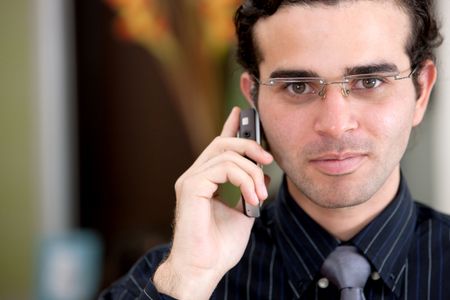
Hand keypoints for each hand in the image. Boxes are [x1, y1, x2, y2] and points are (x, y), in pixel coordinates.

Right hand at [153, 107, 272, 298]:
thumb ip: (250, 191)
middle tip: (268, 159)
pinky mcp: (191, 186)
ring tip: (260, 196)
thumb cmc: (219, 247)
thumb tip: (263, 175)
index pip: (218, 148)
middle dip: (249, 145)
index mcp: (205, 181)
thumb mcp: (243, 214)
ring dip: (251, 172)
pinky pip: (223, 167)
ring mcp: (191, 179)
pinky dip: (243, 179)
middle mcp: (195, 176)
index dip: (230, 128)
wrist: (204, 269)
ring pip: (226, 154)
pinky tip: (252, 198)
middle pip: (222, 143)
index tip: (242, 114)